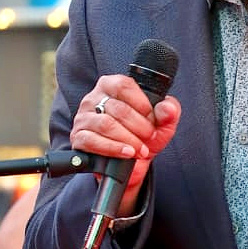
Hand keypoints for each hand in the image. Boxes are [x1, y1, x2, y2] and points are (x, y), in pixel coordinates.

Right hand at [71, 74, 181, 215]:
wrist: (132, 163)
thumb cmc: (143, 136)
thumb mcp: (162, 124)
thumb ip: (168, 112)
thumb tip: (167, 108)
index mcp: (111, 86)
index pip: (124, 85)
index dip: (142, 103)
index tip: (152, 118)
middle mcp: (93, 99)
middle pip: (117, 108)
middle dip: (139, 126)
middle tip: (149, 137)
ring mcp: (84, 118)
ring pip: (106, 124)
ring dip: (128, 139)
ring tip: (141, 150)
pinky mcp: (78, 138)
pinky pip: (93, 141)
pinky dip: (113, 148)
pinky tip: (127, 154)